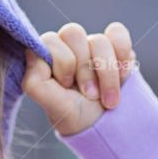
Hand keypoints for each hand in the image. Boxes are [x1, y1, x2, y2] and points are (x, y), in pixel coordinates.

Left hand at [22, 22, 136, 135]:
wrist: (104, 125)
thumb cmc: (73, 113)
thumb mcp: (49, 103)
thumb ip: (34, 80)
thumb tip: (34, 53)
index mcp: (47, 54)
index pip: (50, 40)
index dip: (63, 64)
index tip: (67, 87)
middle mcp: (67, 45)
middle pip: (74, 33)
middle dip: (84, 69)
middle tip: (89, 94)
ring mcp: (91, 43)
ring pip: (99, 40)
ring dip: (107, 74)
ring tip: (107, 98)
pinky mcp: (115, 44)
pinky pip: (118, 33)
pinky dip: (123, 57)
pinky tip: (122, 77)